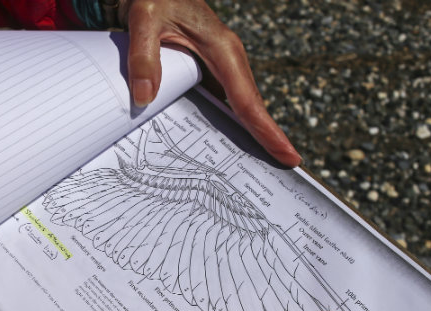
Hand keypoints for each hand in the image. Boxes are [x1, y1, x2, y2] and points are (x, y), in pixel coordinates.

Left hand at [119, 0, 300, 166]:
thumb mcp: (143, 18)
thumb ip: (142, 57)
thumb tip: (144, 99)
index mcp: (222, 48)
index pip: (247, 99)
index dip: (266, 130)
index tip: (287, 155)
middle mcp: (228, 60)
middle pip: (250, 109)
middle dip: (267, 141)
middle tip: (284, 172)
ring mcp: (219, 67)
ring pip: (238, 109)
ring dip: (246, 138)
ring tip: (257, 172)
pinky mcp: (207, 72)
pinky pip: (220, 103)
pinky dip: (224, 126)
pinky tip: (219, 150)